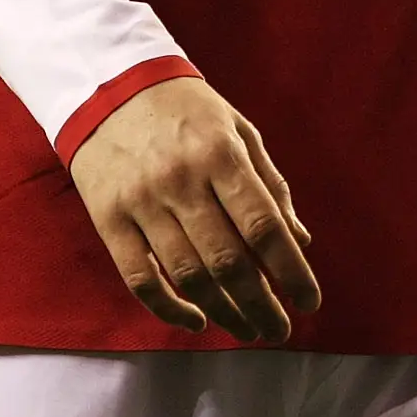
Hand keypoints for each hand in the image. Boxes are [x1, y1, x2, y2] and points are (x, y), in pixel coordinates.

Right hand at [66, 76, 320, 343]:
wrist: (107, 85)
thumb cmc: (185, 109)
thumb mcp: (236, 128)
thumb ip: (270, 184)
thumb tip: (299, 239)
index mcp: (220, 153)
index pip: (263, 225)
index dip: (291, 270)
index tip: (309, 302)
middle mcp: (181, 180)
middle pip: (228, 261)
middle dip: (261, 305)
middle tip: (279, 331)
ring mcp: (141, 202)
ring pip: (188, 276)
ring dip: (224, 313)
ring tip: (248, 330)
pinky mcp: (108, 219)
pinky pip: (140, 278)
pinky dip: (169, 309)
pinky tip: (196, 320)